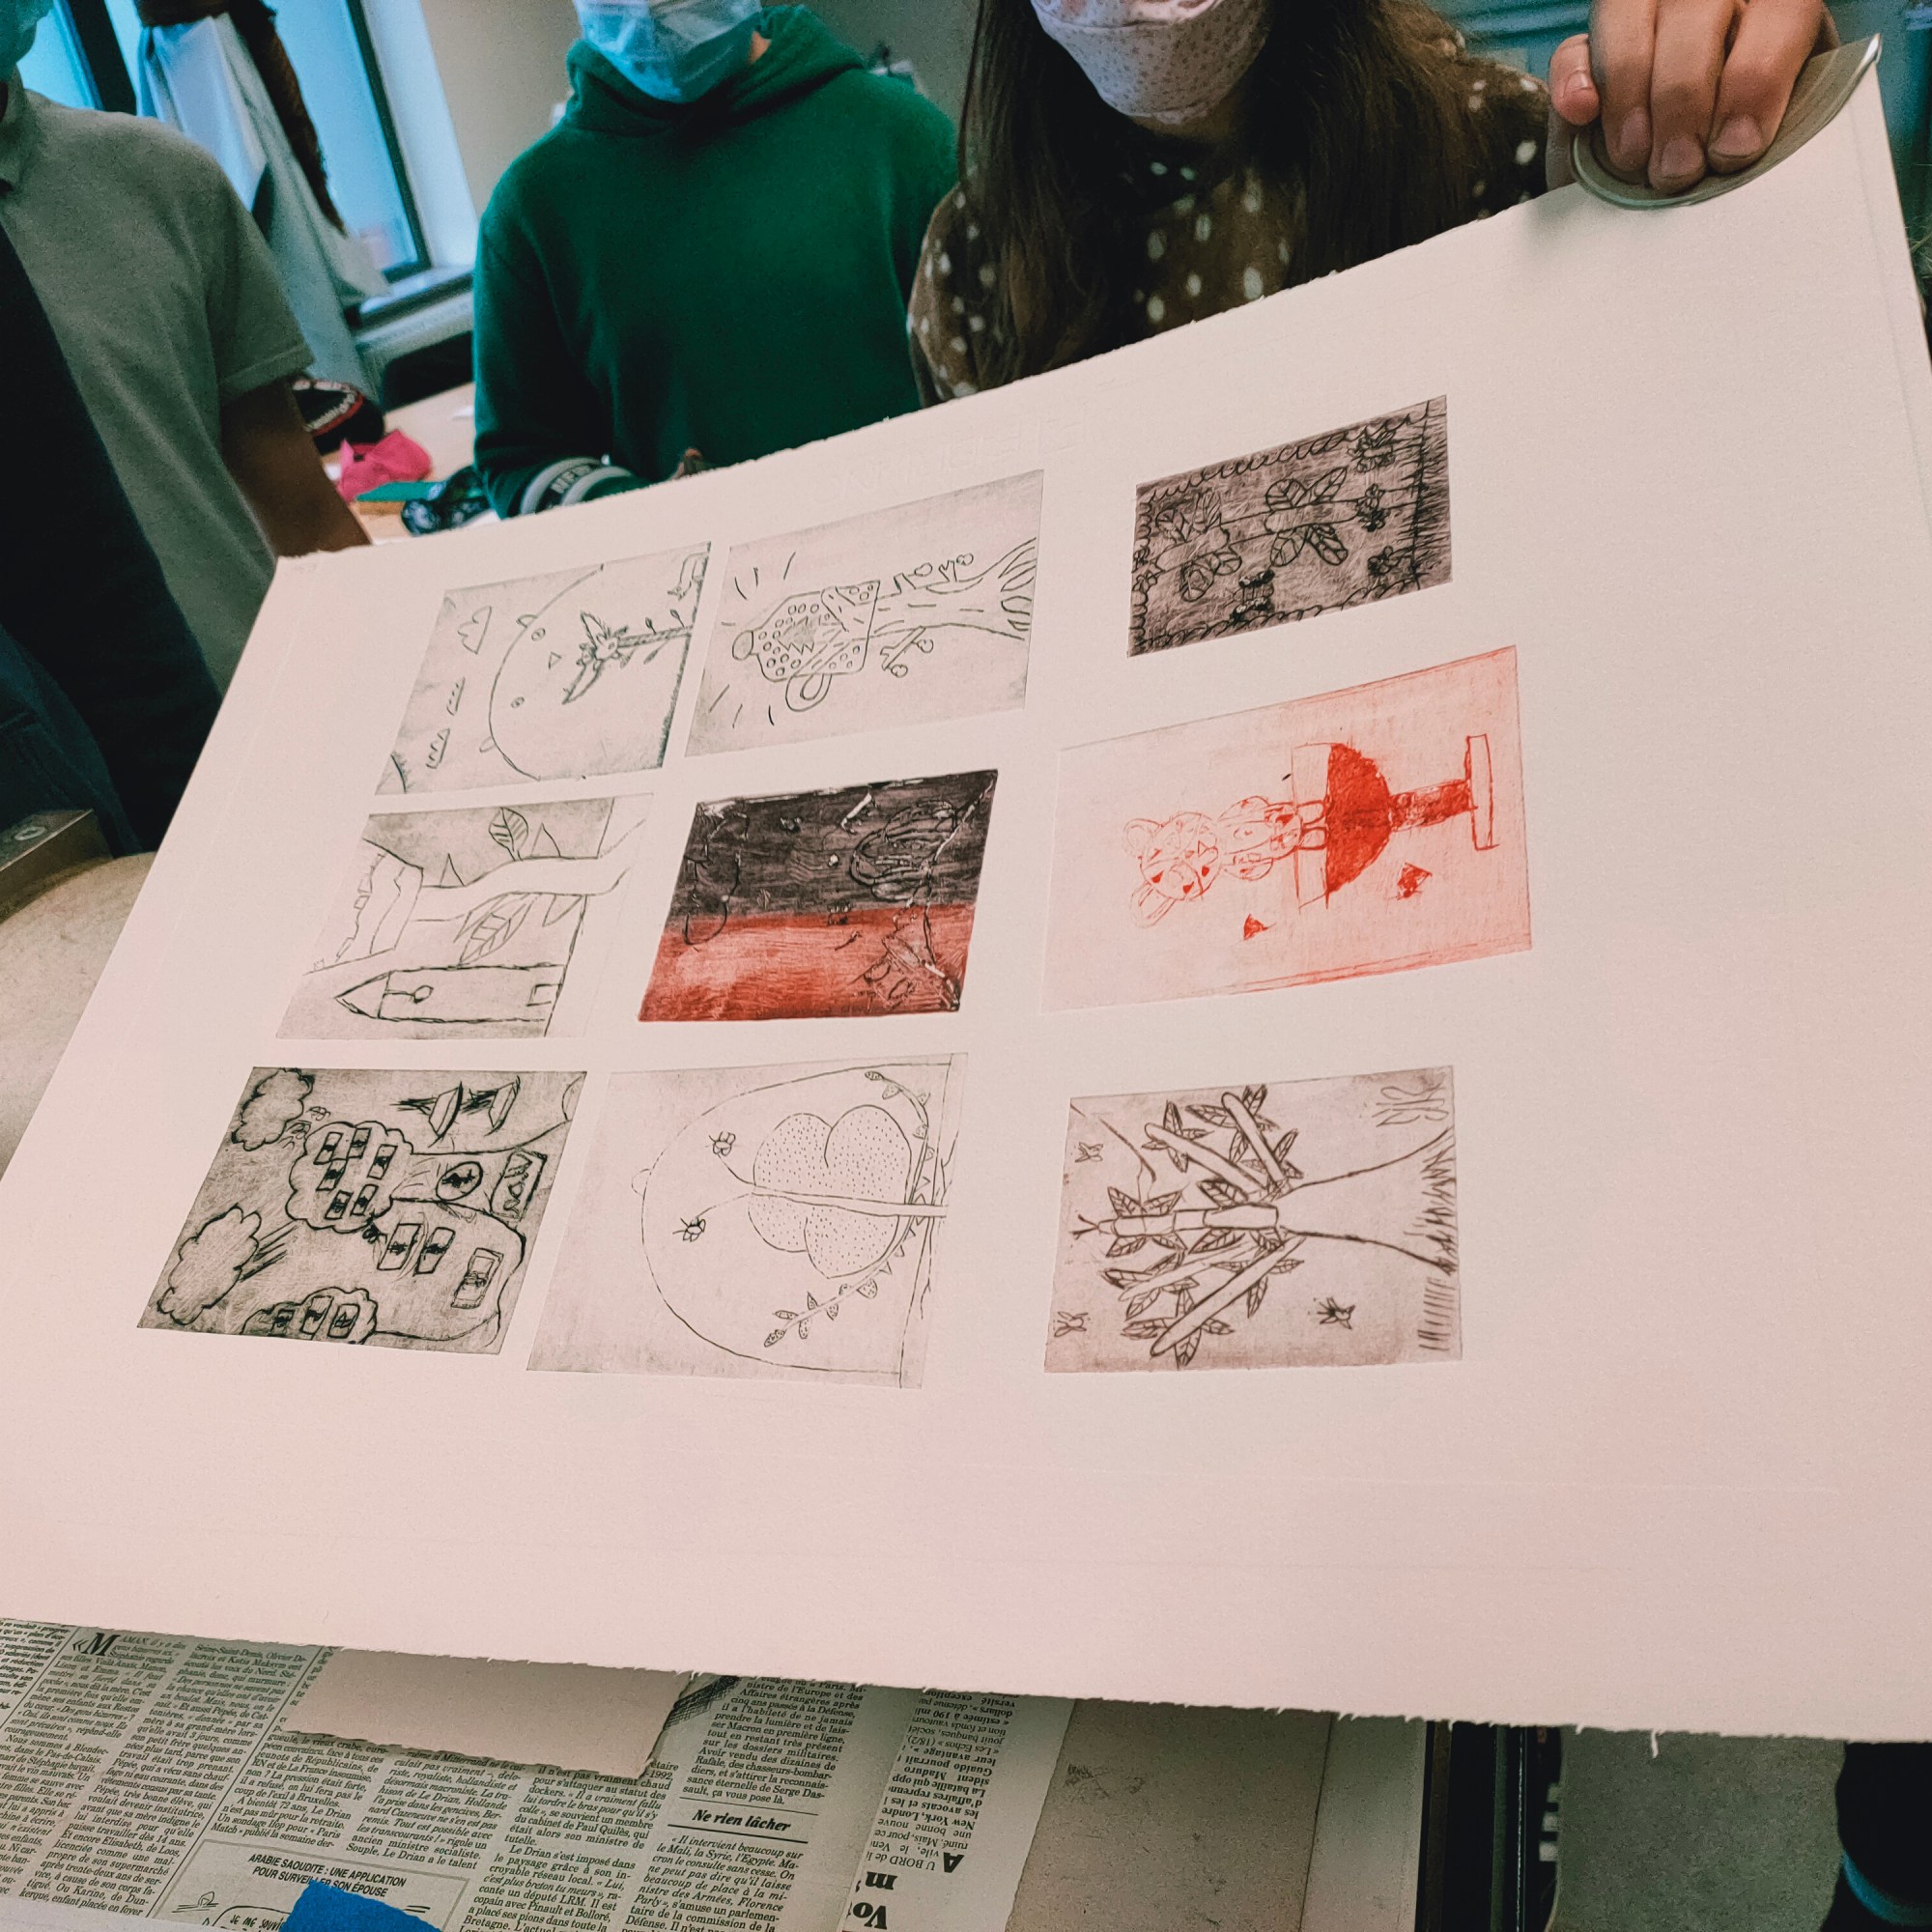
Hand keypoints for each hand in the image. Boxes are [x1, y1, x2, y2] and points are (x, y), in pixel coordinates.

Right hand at [1547, 0, 1836, 194]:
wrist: (1692, 164)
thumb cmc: (1743, 145)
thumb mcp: (1775, 130)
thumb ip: (1766, 125)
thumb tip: (1737, 146)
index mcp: (1777, 7)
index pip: (1781, 10)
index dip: (1756, 80)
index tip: (1733, 150)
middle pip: (1695, 11)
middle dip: (1682, 99)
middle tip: (1678, 169)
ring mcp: (1646, 12)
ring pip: (1628, 17)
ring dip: (1628, 95)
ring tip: (1633, 158)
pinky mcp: (1589, 48)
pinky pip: (1573, 48)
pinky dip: (1573, 80)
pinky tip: (1583, 113)